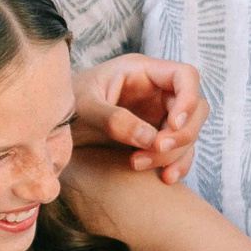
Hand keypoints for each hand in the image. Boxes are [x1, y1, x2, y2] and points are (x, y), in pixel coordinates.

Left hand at [72, 54, 205, 182]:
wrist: (54, 126)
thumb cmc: (67, 104)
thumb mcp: (84, 107)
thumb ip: (113, 119)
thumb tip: (149, 138)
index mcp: (142, 72)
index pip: (185, 75)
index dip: (188, 98)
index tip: (172, 124)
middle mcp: (157, 92)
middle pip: (196, 107)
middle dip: (182, 132)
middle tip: (157, 147)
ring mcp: (159, 116)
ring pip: (189, 133)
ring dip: (173, 153)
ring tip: (137, 164)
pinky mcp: (156, 138)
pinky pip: (180, 152)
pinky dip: (176, 165)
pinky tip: (164, 178)